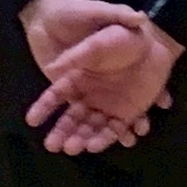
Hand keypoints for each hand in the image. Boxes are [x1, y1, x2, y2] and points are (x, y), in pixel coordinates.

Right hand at [20, 0, 177, 153]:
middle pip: (71, 118)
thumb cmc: (122, 39)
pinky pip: (114, 131)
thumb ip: (76, 56)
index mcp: (78, 78)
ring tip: (75, 147)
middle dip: (62, 132)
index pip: (56, 96)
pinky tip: (98, 144)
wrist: (154, 44)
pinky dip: (107, 139)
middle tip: (53, 146)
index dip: (44, 108)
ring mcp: (108, 107)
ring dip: (82, 139)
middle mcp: (90, 96)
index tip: (32, 121)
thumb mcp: (96, 43)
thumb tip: (51, 68)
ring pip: (90, 128)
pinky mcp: (127, 114)